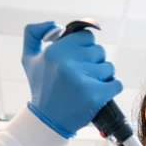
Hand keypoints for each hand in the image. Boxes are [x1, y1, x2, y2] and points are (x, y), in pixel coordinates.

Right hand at [22, 21, 121, 137]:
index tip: (78, 61)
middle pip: (100, 51)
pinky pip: (117, 83)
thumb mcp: (29, 58)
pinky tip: (100, 93)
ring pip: (109, 67)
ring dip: (103, 77)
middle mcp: (67, 63)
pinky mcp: (94, 96)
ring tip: (88, 86)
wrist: (47, 121)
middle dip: (95, 63)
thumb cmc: (42, 88)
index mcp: (54, 51)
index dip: (85, 49)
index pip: (87, 36)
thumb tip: (56, 24)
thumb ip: (33, 33)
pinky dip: (112, 88)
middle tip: (82, 76)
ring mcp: (82, 80)